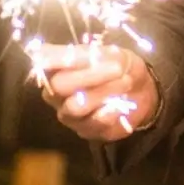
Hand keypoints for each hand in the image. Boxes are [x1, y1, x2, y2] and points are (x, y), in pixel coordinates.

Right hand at [34, 43, 159, 142]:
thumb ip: (82, 54)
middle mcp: (57, 95)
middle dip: (90, 75)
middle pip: (59, 86)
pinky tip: (122, 103)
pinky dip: (112, 110)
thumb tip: (42, 52)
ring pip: (76, 106)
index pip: (46, 64)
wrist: (142, 90)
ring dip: (105, 91)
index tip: (76, 55)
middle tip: (117, 67)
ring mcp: (70, 115)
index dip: (56, 59)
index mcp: (58, 70)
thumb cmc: (119, 67)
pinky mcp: (86, 131)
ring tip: (126, 82)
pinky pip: (94, 122)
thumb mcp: (109, 53)